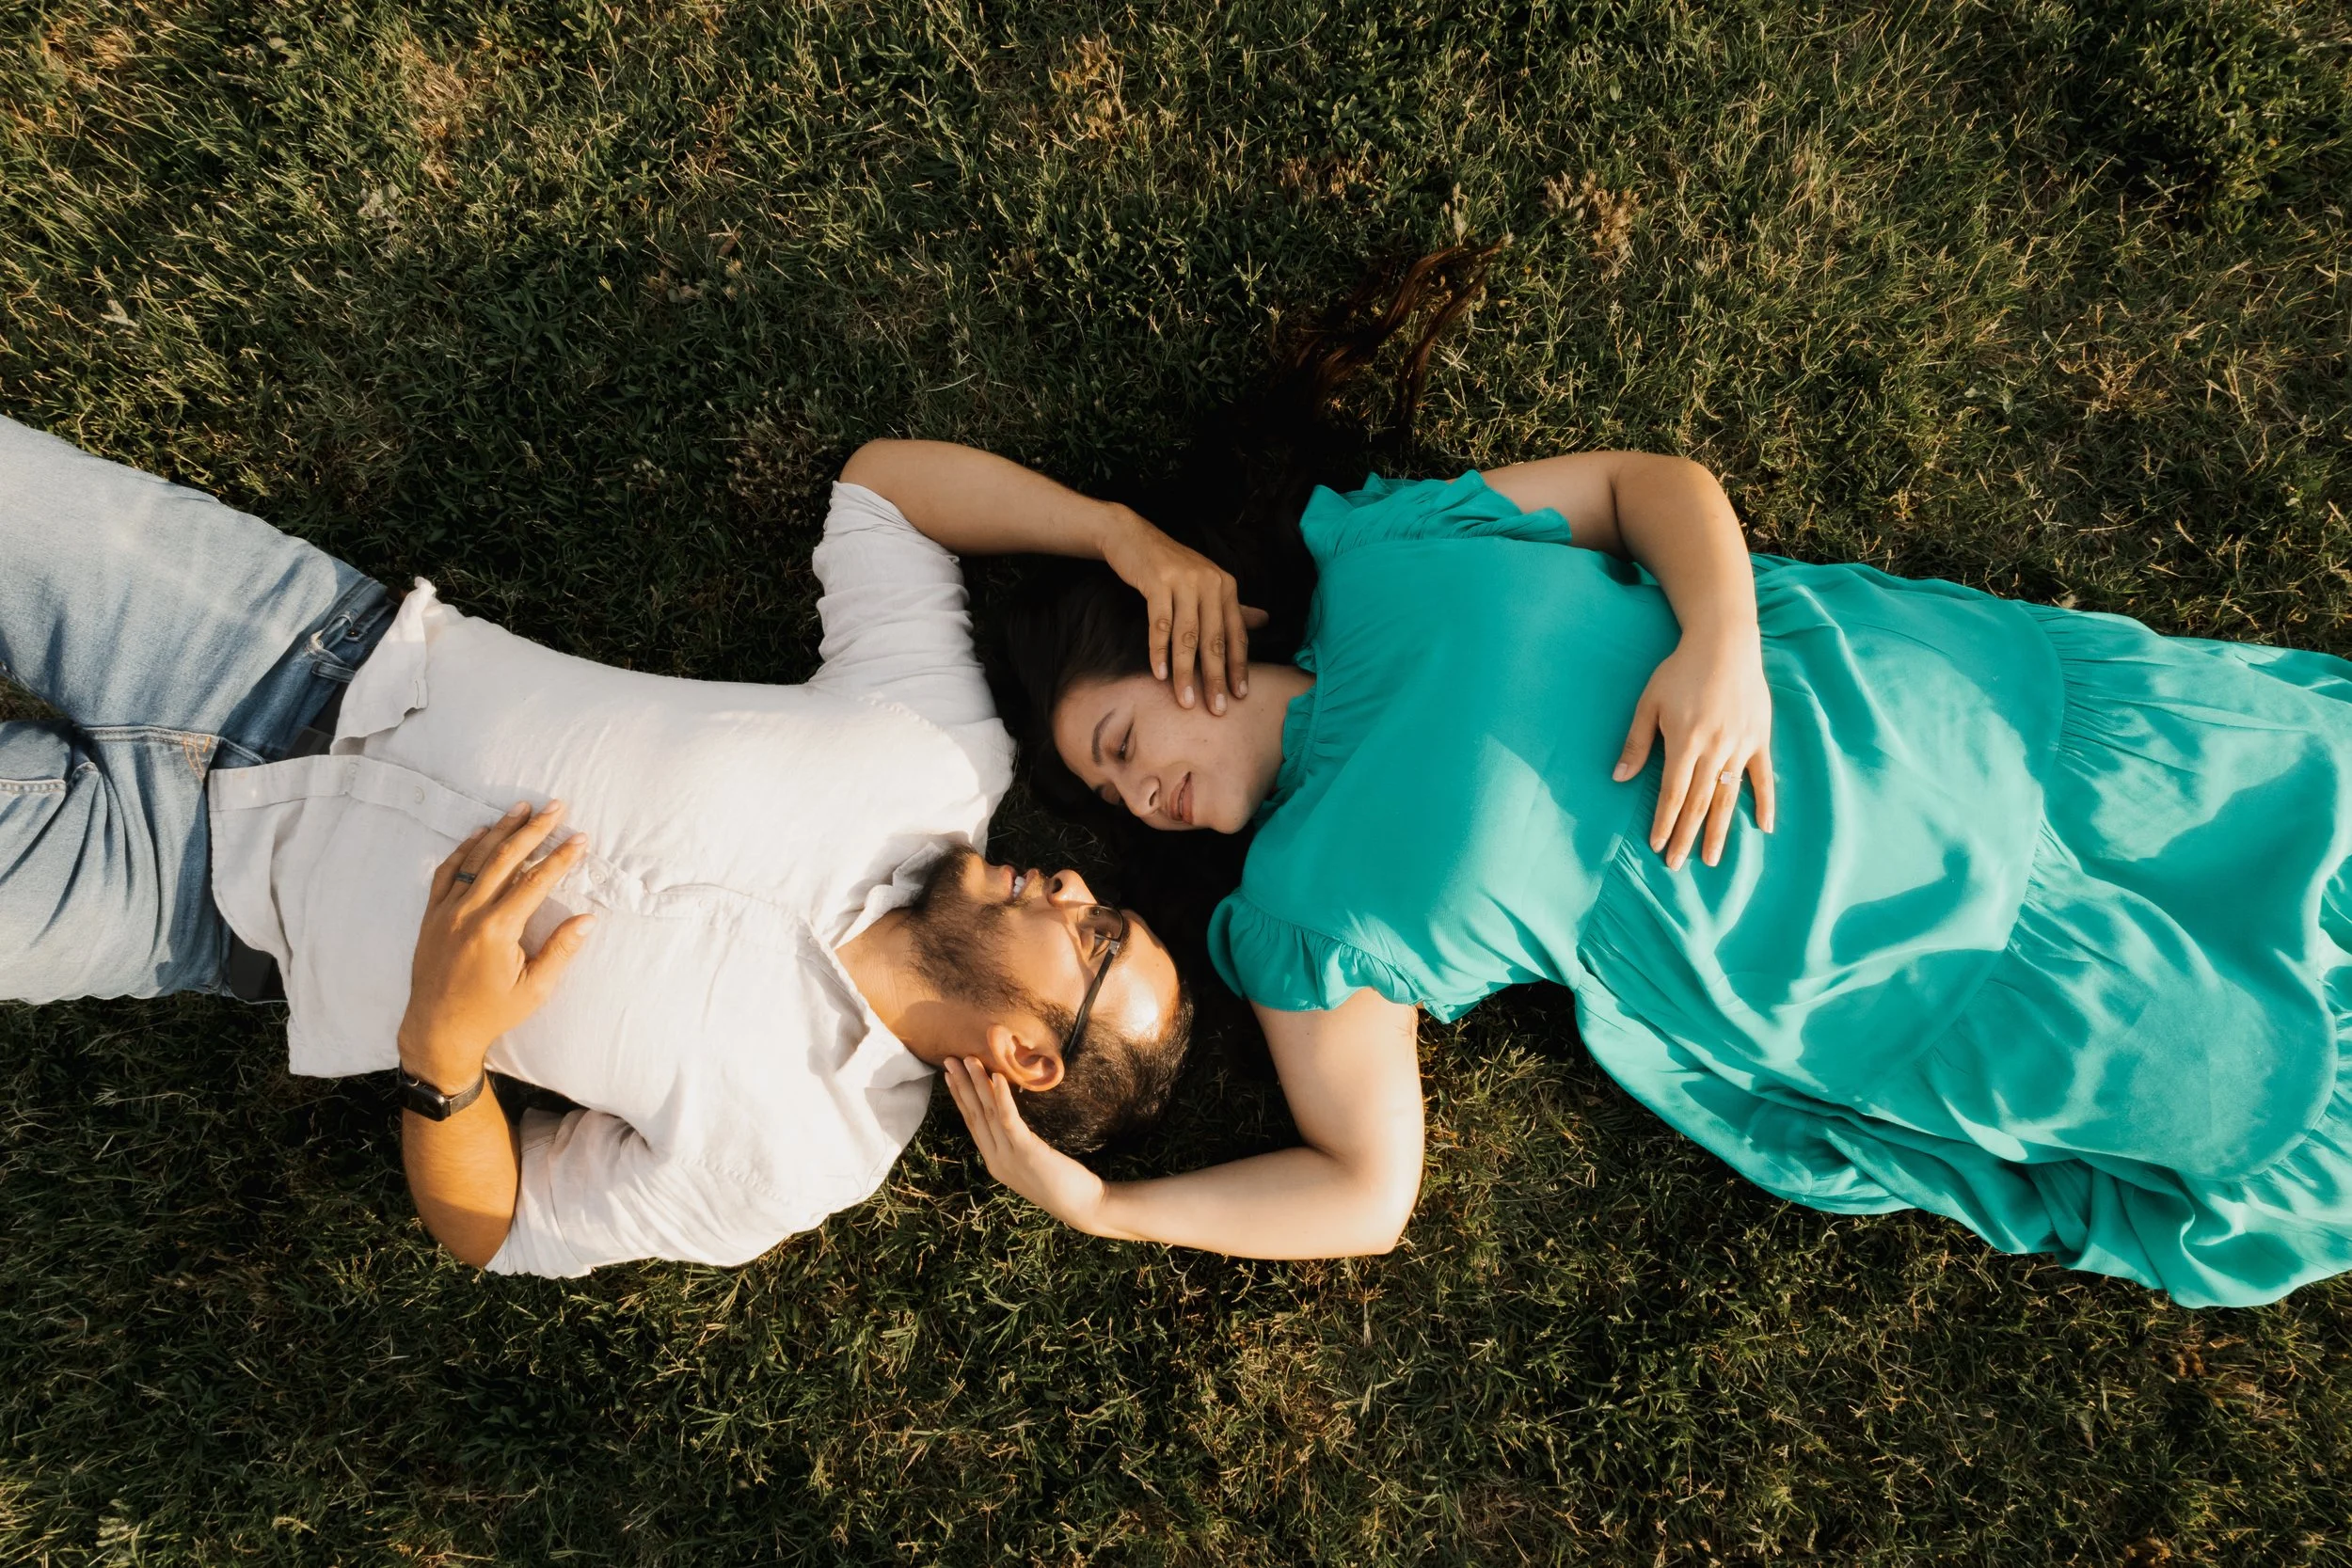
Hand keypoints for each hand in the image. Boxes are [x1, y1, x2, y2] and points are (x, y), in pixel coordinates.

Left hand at [397, 800, 595, 1091]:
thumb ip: (560, 951)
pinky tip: (479, 833)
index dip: (560, 858)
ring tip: (521, 808)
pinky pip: (447, 873)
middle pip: (505, 859)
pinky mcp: (431, 916)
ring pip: (475, 859)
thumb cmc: (491, 1013)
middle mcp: (468, 914)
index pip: (535, 882)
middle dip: (533, 830)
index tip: (579, 838)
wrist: (438, 1029)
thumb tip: (587, 919)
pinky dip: (464, 849)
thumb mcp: (535, 989)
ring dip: (500, 830)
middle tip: (555, 807)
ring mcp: (445, 912)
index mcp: (497, 931)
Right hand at [942, 1057, 1110, 1231]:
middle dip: (961, 1086)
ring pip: (988, 1114)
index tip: (950, 1076)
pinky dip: (1001, 1097)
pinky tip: (997, 1077)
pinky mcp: (1026, 1152)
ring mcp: (1008, 1157)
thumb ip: (1016, 1143)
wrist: (1081, 1206)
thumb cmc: (1061, 1181)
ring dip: (977, 1084)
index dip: (960, 1097)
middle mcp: (996, 1159)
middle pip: (974, 1115)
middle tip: (949, 1061)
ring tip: (970, 1060)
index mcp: (995, 1160)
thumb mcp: (1030, 1161)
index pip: (972, 1123)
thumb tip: (1011, 1118)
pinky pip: (1009, 1120)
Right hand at [1098, 508, 1268, 714]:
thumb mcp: (1206, 583)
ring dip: (1185, 672)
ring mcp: (1184, 581)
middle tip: (1216, 709)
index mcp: (1226, 586)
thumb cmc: (1172, 566)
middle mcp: (1210, 582)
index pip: (1236, 634)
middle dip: (1215, 677)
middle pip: (1214, 639)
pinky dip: (1159, 652)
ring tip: (1185, 701)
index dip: (1238, 666)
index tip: (1239, 696)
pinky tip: (1159, 674)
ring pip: (1187, 636)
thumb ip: (1234, 606)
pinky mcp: (1157, 582)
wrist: (1133, 536)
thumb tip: (1265, 621)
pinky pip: (1159, 624)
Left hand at [1613, 630, 1775, 868]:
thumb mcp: (1649, 702)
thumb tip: (1618, 778)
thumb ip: (1636, 742)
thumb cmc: (1680, 671)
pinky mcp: (1759, 739)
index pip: (1672, 793)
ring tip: (1712, 859)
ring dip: (1720, 831)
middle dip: (1686, 836)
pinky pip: (1763, 777)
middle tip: (1677, 865)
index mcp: (1684, 742)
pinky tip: (1764, 828)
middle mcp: (1714, 749)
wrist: (1725, 643)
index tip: (1657, 846)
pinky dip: (1765, 802)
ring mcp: (1740, 746)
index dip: (1664, 821)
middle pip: (1698, 803)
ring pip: (1728, 797)